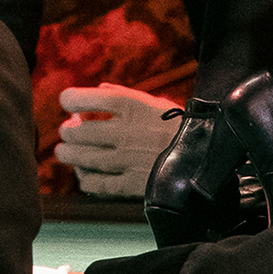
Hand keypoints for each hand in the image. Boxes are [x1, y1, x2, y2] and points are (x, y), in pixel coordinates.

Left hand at [56, 83, 184, 199]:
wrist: (206, 156)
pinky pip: (97, 184)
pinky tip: (85, 175)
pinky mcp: (131, 184)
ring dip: (69, 155)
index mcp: (126, 106)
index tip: (70, 105)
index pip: (77, 99)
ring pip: (82, 158)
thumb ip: (122, 94)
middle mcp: (122, 132)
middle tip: (68, 133)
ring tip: (66, 153)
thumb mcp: (152, 101)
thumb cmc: (178, 125)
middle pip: (76, 132)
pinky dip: (85, 179)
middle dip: (68, 132)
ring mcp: (125, 159)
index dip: (69, 101)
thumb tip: (98, 89)